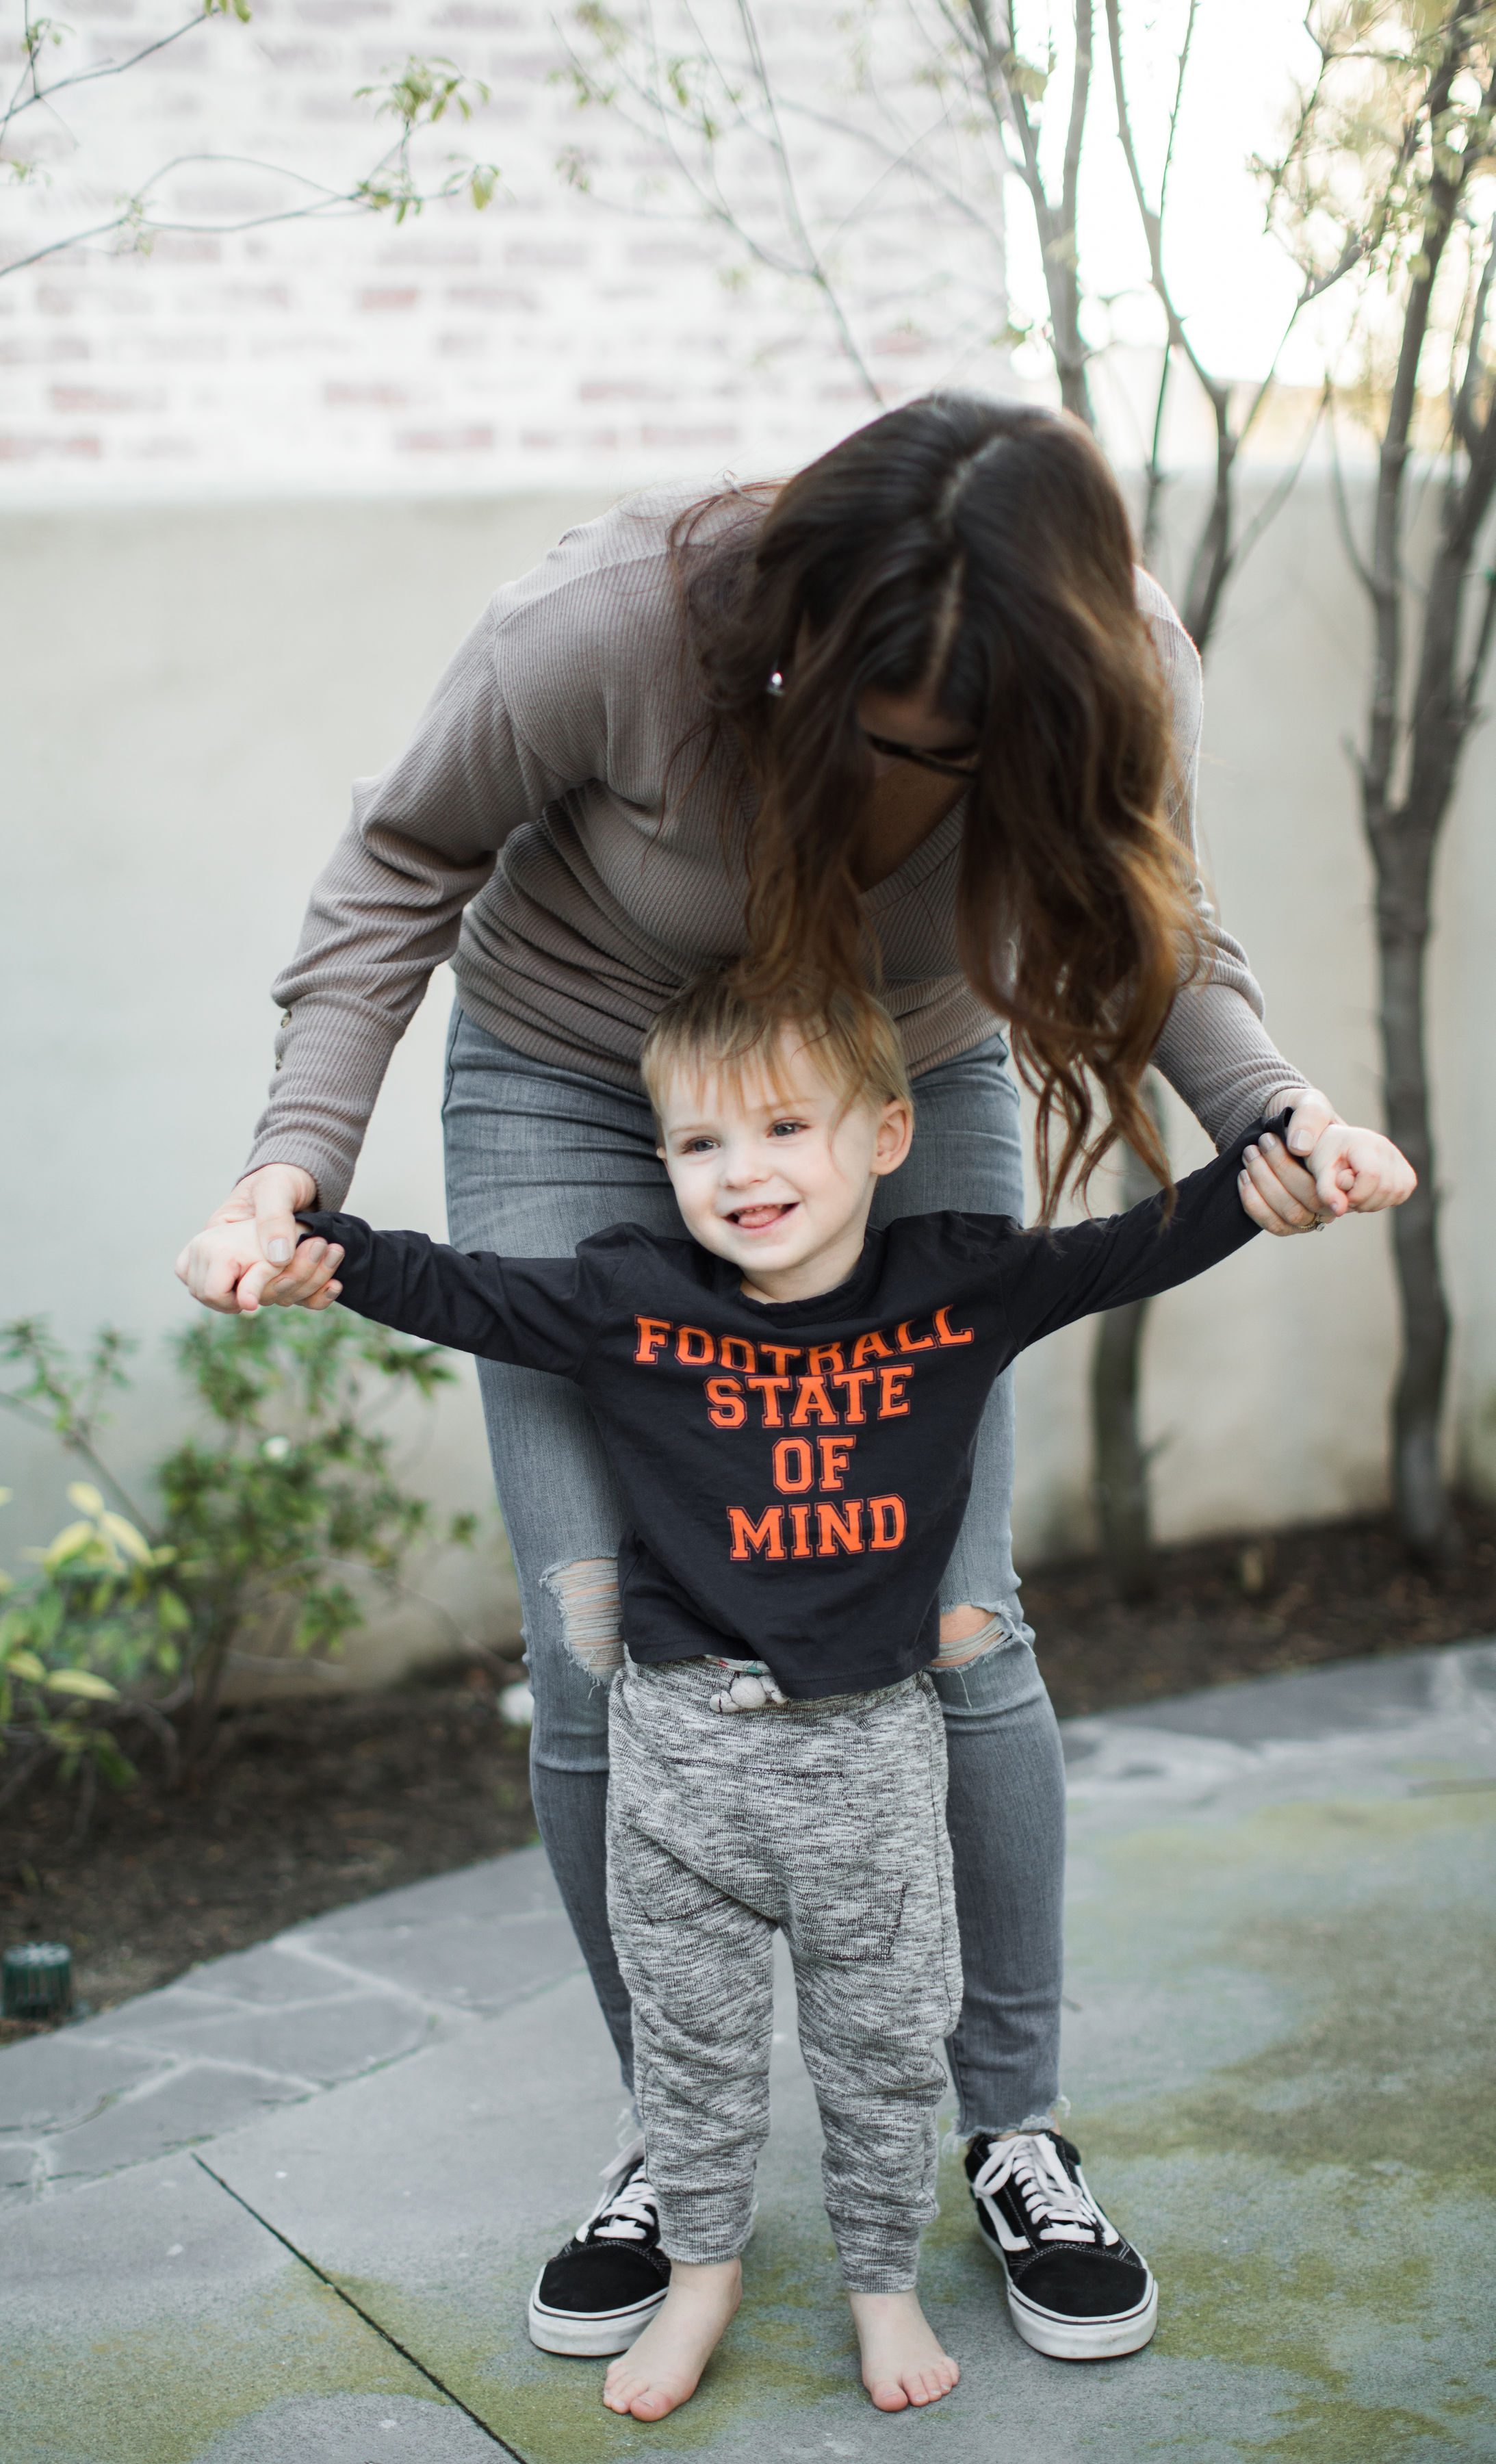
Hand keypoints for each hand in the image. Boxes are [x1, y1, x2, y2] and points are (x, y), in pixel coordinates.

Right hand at [174, 1163, 339, 1313]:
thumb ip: (273, 1219)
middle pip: (243, 1302)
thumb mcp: (275, 1188)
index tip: (274, 1270)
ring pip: (273, 1302)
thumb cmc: (281, 1176)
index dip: (239, 1292)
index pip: (210, 1290)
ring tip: (332, 1251)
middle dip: (281, 1286)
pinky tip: (334, 1282)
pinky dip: (316, 1296)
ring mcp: (255, 1273)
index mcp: (215, 1244)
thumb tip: (278, 1259)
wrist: (305, 1179)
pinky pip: (293, 1301)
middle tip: (310, 1252)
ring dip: (306, 1286)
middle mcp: (230, 1264)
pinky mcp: (280, 1277)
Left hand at [1238, 1090, 1415, 1237]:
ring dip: (1265, 1184)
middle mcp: (1348, 1194)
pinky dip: (1255, 1203)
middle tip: (1263, 1141)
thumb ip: (1311, 1117)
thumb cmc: (1304, 1115)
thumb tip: (1300, 1147)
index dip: (1337, 1179)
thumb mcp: (1310, 1104)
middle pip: (1319, 1202)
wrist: (1286, 1128)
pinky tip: (1244, 1178)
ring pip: (1295, 1215)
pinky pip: (1276, 1225)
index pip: (1369, 1180)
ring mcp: (1322, 1212)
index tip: (1296, 1150)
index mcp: (1364, 1164)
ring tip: (1250, 1153)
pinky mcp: (1297, 1222)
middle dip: (1283, 1169)